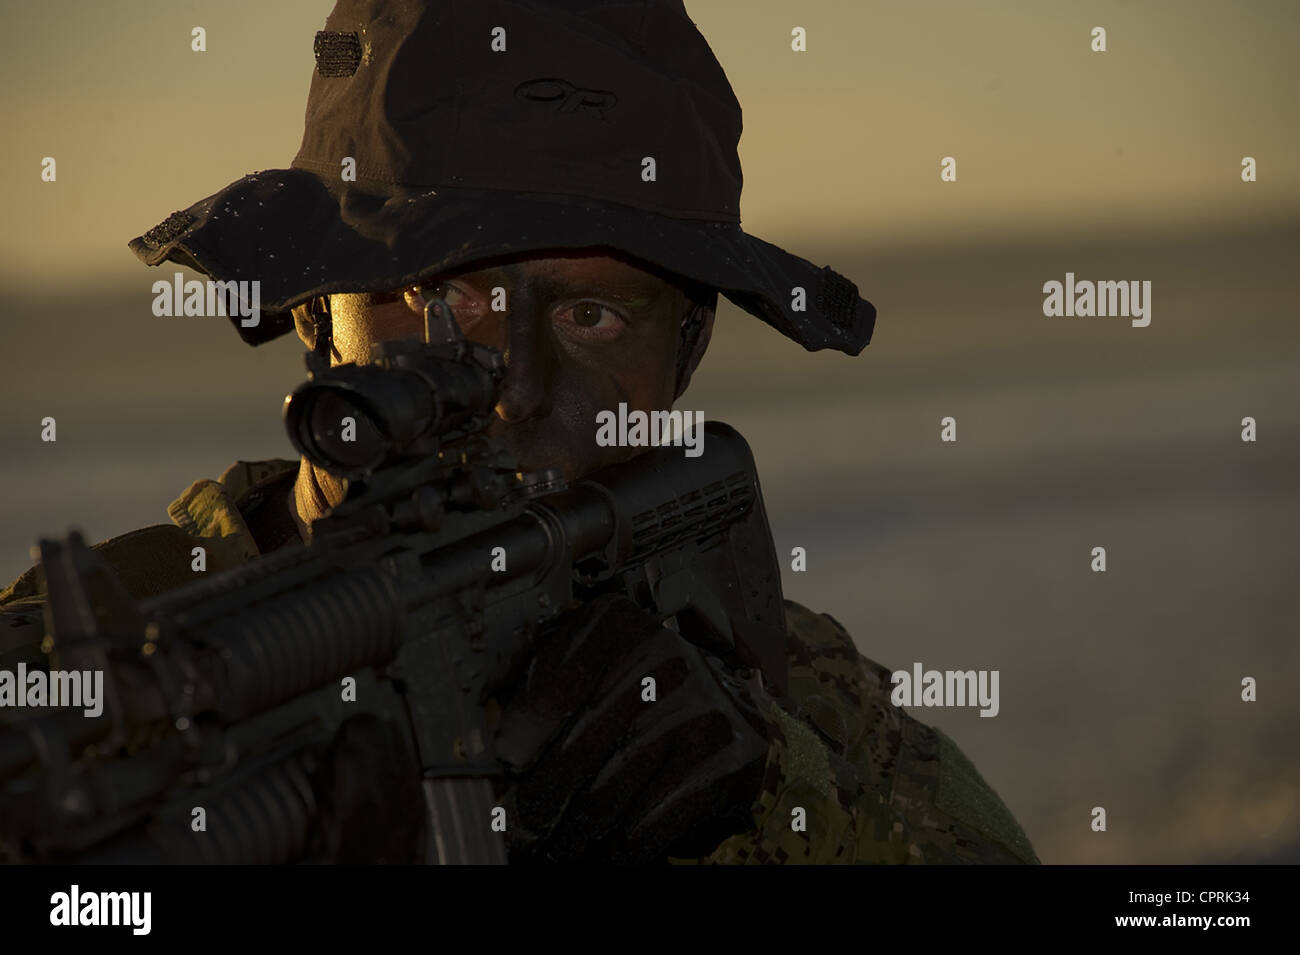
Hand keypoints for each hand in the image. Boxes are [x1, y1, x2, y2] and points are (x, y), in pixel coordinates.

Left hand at [492, 593, 770, 862]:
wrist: (725, 711)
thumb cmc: (634, 691)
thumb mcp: (581, 667)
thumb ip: (533, 684)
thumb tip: (484, 727)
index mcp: (617, 625)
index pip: (561, 674)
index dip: (528, 724)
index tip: (507, 760)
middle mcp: (664, 657)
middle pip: (581, 744)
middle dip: (541, 799)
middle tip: (520, 831)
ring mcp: (701, 706)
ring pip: (613, 789)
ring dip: (576, 831)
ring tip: (559, 845)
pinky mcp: (728, 755)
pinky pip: (655, 818)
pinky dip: (622, 845)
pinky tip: (608, 846)